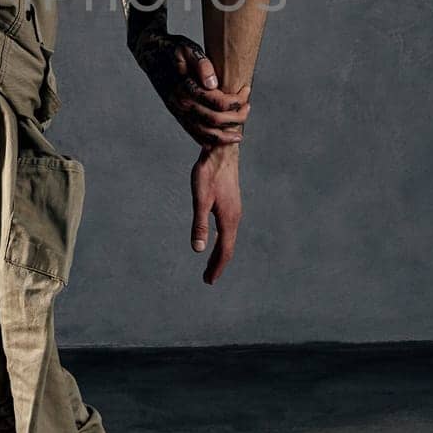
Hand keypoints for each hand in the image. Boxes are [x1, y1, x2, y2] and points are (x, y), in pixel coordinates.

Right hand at [133, 28, 250, 147]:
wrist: (151, 54)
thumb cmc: (173, 50)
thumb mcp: (187, 48)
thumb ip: (201, 64)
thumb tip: (213, 83)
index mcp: (185, 88)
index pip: (217, 102)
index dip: (235, 100)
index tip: (246, 91)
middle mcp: (180, 103)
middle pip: (214, 120)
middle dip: (235, 118)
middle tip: (248, 108)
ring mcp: (178, 112)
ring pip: (204, 133)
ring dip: (224, 136)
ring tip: (238, 134)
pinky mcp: (177, 115)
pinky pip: (193, 134)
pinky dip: (208, 141)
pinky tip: (221, 140)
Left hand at [190, 145, 241, 283]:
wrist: (222, 151)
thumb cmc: (208, 173)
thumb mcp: (200, 199)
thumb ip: (199, 225)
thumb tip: (198, 250)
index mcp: (228, 220)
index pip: (224, 251)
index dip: (216, 267)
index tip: (208, 281)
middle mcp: (235, 218)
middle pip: (228, 247)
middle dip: (217, 264)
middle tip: (208, 279)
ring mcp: (235, 211)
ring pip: (228, 238)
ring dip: (220, 253)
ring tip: (211, 264)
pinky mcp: (232, 204)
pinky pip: (228, 229)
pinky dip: (222, 240)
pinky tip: (216, 239)